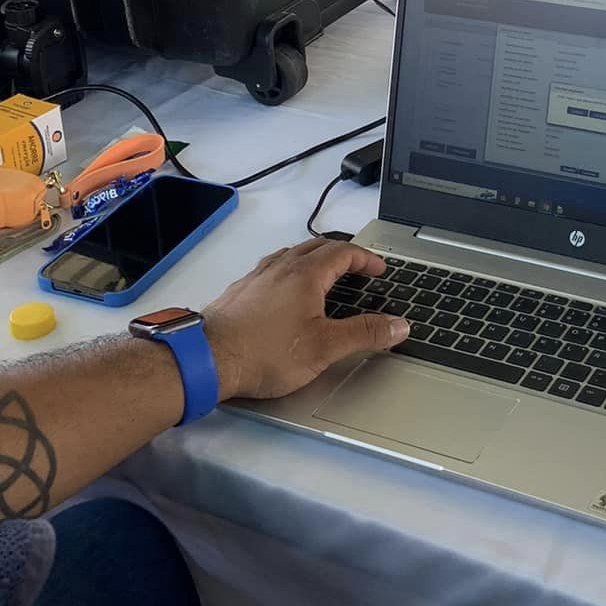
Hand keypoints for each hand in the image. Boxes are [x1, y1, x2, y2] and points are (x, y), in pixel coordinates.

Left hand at [203, 239, 408, 402]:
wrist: (208, 359)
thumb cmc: (263, 353)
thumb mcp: (325, 348)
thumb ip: (364, 334)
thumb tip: (398, 325)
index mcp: (305, 275)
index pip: (343, 252)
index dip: (365, 258)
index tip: (378, 269)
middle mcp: (280, 268)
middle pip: (316, 246)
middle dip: (342, 253)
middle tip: (357, 266)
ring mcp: (257, 277)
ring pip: (291, 255)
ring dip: (313, 258)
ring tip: (324, 273)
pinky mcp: (241, 291)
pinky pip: (271, 269)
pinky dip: (289, 270)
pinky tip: (285, 291)